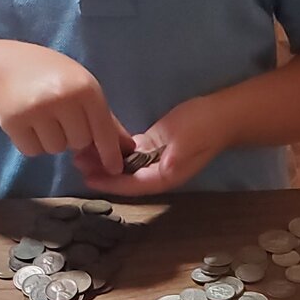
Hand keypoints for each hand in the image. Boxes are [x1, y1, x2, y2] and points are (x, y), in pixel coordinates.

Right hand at [0, 42, 133, 175]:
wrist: (6, 65)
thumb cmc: (53, 77)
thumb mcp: (83, 89)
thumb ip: (105, 119)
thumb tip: (129, 148)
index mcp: (85, 88)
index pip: (103, 129)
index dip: (110, 152)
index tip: (115, 169)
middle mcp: (63, 97)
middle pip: (79, 143)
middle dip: (72, 137)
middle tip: (60, 118)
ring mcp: (37, 109)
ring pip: (55, 149)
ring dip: (51, 140)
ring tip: (42, 118)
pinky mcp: (13, 121)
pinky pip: (32, 150)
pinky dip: (31, 143)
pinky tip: (27, 122)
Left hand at [81, 95, 228, 195]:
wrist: (222, 114)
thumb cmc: (205, 127)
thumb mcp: (186, 141)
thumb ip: (170, 156)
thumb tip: (156, 167)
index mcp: (164, 176)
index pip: (131, 184)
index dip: (109, 182)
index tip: (88, 176)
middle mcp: (156, 172)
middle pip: (124, 178)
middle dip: (101, 172)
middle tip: (77, 161)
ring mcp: (154, 159)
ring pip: (124, 165)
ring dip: (104, 159)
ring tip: (81, 150)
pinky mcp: (153, 145)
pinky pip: (129, 152)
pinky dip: (113, 148)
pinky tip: (98, 140)